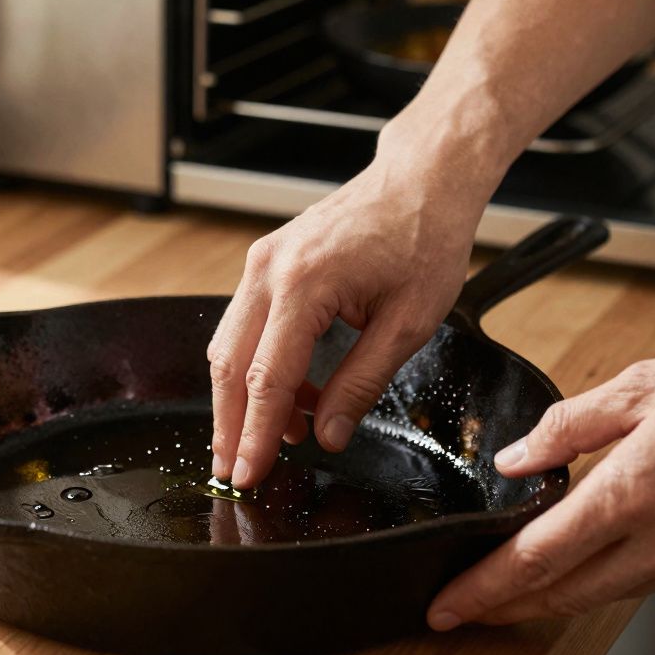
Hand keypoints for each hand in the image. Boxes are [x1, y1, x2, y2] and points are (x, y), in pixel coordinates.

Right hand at [207, 115, 501, 488]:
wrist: (420, 180)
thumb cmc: (424, 239)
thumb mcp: (408, 324)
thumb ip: (362, 384)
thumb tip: (328, 435)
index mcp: (305, 284)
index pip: (267, 379)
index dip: (256, 434)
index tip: (250, 474)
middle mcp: (269, 270)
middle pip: (229, 365)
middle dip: (230, 425)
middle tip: (235, 472)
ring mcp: (262, 262)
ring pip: (229, 346)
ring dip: (241, 399)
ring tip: (269, 442)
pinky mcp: (265, 263)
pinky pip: (246, 325)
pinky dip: (258, 367)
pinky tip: (292, 398)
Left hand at [426, 334, 654, 629]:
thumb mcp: (643, 384)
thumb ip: (567, 425)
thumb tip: (516, 461)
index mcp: (635, 490)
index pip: (537, 557)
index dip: (484, 588)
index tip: (446, 605)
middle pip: (563, 594)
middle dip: (504, 607)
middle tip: (462, 610)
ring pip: (604, 595)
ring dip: (552, 596)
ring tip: (512, 589)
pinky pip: (648, 583)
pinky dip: (607, 579)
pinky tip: (589, 563)